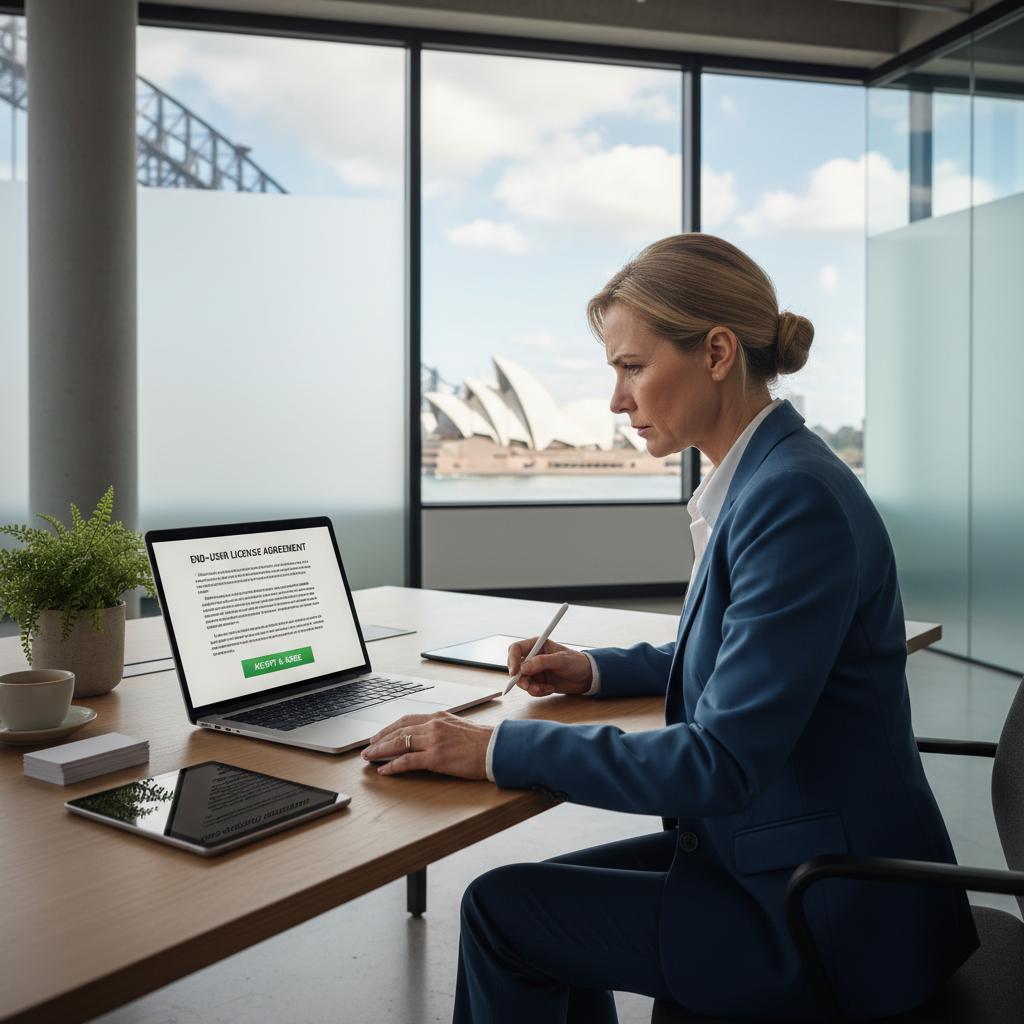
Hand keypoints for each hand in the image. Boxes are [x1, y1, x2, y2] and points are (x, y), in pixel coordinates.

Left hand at [361, 711, 492, 777]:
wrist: (496, 748)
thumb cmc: (482, 741)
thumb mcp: (458, 728)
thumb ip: (441, 729)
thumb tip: (428, 738)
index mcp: (438, 717)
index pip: (406, 719)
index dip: (389, 728)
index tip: (379, 735)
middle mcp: (433, 725)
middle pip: (398, 731)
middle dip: (379, 740)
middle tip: (367, 747)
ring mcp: (433, 741)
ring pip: (398, 743)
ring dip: (380, 751)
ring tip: (369, 757)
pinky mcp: (435, 757)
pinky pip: (407, 761)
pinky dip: (392, 765)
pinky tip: (384, 770)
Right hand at [507, 638, 592, 696]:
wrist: (587, 677)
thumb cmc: (577, 662)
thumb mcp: (561, 660)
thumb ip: (542, 662)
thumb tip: (523, 667)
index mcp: (537, 645)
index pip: (516, 649)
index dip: (512, 659)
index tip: (514, 672)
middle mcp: (534, 657)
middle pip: (516, 667)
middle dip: (520, 678)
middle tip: (527, 685)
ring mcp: (536, 670)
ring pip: (522, 680)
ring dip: (530, 687)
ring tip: (543, 689)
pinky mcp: (539, 682)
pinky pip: (531, 689)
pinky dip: (538, 692)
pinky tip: (550, 689)